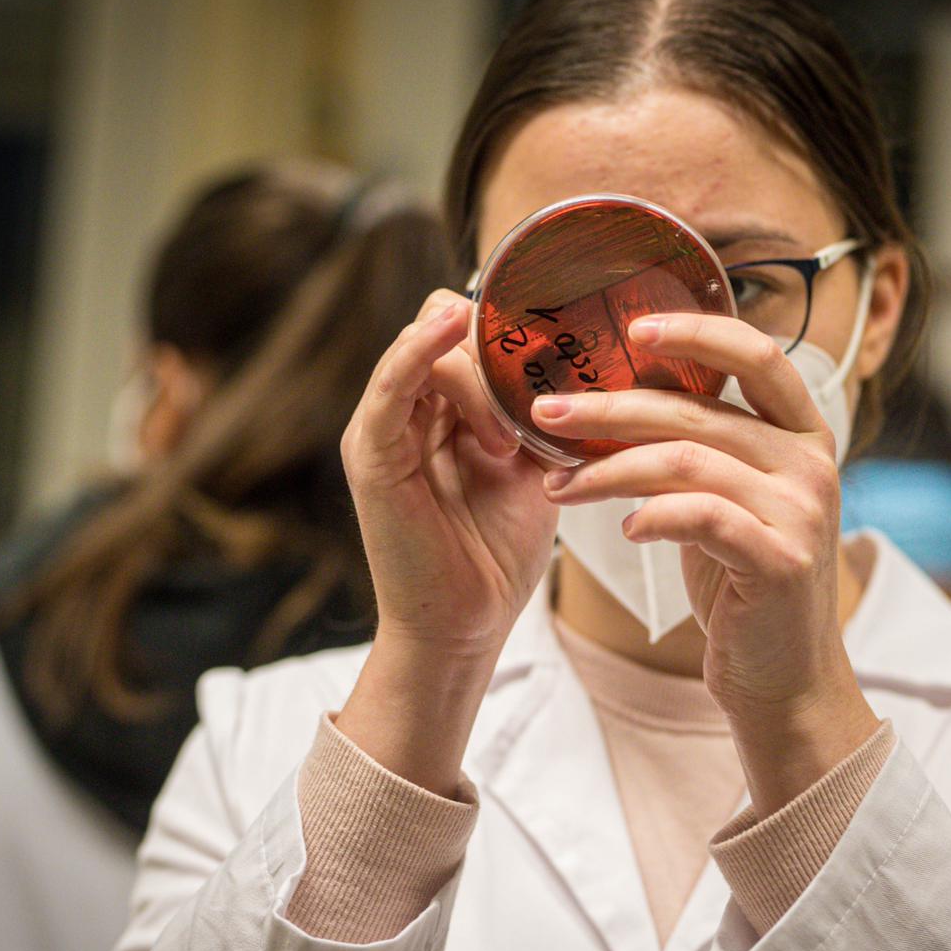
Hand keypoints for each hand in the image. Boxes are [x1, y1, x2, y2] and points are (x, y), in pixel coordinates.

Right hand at [335, 291, 557, 792]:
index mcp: (441, 407)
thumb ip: (540, 410)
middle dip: (497, 351)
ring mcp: (384, 426)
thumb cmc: (497, 552)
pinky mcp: (371, 452)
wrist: (466, 626)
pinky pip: (390, 381)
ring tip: (505, 445)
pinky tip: (448, 326)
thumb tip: (579, 354)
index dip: (511, 330)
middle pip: (446, 325)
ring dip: (480, 380)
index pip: (468, 329)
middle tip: (529, 415)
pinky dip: (417, 348)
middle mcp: (407, 408)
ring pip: (428, 346)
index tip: (559, 356)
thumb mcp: (533, 466)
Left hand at [531, 313, 878, 811]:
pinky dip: (651, 515)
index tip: (632, 328)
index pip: (758, 355)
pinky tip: (623, 529)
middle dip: (611, 408)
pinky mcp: (781, 559)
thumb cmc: (743, 586)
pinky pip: (700, 516)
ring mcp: (802, 510)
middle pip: (699, 411)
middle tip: (545, 411)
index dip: (697, 331)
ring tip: (559, 483)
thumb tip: (618, 401)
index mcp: (802, 434)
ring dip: (609, 468)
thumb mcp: (727, 503)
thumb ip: (701, 450)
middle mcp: (811, 462)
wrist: (784, 681)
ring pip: (687, 460)